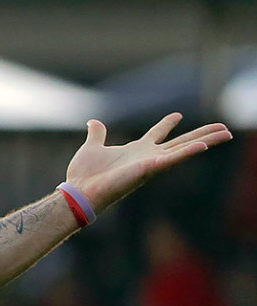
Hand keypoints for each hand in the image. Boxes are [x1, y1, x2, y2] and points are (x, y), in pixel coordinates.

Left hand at [65, 113, 231, 211]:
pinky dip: (186, 153)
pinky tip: (203, 146)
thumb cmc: (84, 174)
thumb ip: (96, 134)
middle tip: (223, 127)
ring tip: (226, 133)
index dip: (167, 124)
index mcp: (136, 150)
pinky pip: (171, 160)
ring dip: (206, 141)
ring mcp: (150, 163)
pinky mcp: (148, 169)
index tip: (178, 115)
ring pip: (184, 149)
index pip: (156, 134)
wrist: (79, 190)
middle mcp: (147, 157)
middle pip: (181, 142)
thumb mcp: (92, 147)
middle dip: (202, 135)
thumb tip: (93, 122)